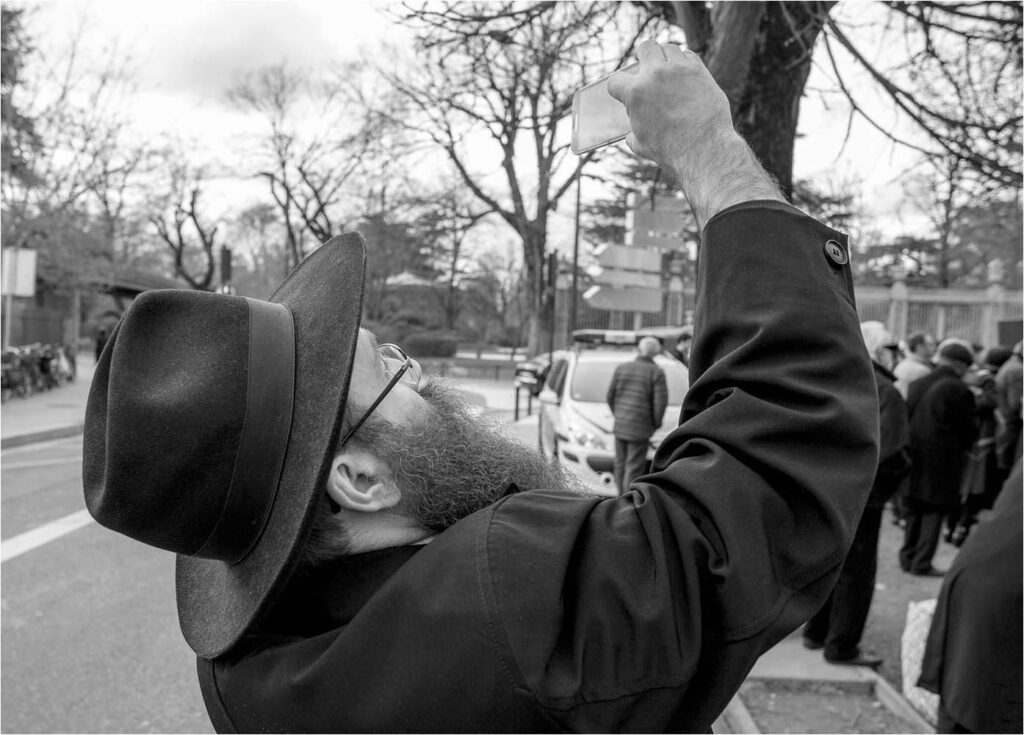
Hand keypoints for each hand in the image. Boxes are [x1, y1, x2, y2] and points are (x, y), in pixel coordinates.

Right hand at [608, 40, 783, 228]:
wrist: (702, 148)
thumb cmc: (669, 150)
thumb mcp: (642, 145)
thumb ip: (633, 133)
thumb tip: (631, 134)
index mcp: (635, 93)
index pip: (616, 80)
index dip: (618, 86)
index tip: (622, 89)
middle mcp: (655, 75)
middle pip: (645, 48)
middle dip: (643, 54)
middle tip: (646, 61)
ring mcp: (678, 69)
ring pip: (668, 47)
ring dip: (665, 55)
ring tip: (667, 65)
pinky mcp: (699, 71)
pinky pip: (689, 56)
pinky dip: (684, 62)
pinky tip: (685, 71)